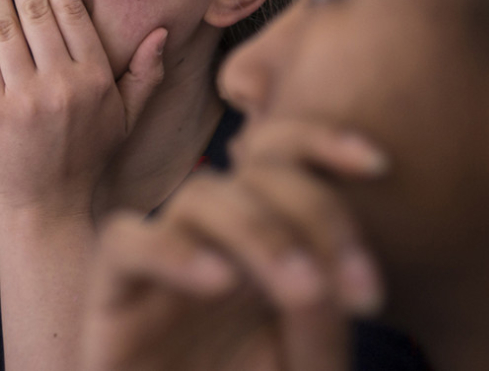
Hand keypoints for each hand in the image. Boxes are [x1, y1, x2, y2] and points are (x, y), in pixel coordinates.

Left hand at [0, 0, 166, 218]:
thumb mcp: (126, 119)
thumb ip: (146, 74)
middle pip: (36, 9)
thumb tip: (163, 31)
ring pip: (6, 26)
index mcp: (95, 78)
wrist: (49, 210)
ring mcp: (26, 97)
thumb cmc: (88, 160)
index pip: (71, 11)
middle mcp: (63, 83)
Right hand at [81, 120, 387, 370]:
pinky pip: (125, 241)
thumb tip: (325, 277)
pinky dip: (171, 251)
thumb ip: (322, 318)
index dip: (319, 139)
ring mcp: (160, 261)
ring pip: (200, 195)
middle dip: (315, 216)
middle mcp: (211, 239)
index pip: (278, 156)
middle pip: (253, 175)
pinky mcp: (110, 291)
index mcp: (259, 241)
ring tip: (303, 292)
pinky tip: (218, 282)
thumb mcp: (304, 365)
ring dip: (261, 233)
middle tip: (360, 294)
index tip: (378, 165)